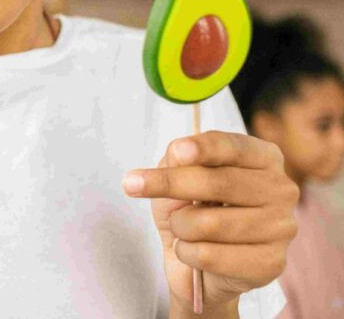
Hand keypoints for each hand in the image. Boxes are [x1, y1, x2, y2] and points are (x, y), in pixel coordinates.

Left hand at [123, 131, 298, 313]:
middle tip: (133, 184)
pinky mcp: (271, 264)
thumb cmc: (190, 211)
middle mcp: (281, 190)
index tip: (177, 151)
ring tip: (182, 228)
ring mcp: (282, 228)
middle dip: (170, 184)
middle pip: (219, 183)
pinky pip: (210, 256)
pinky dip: (187, 253)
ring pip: (210, 223)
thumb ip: (178, 160)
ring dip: (179, 225)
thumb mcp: (175, 177)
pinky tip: (193, 252)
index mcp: (263, 158)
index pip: (233, 147)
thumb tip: (178, 152)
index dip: (203, 148)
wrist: (197, 266)